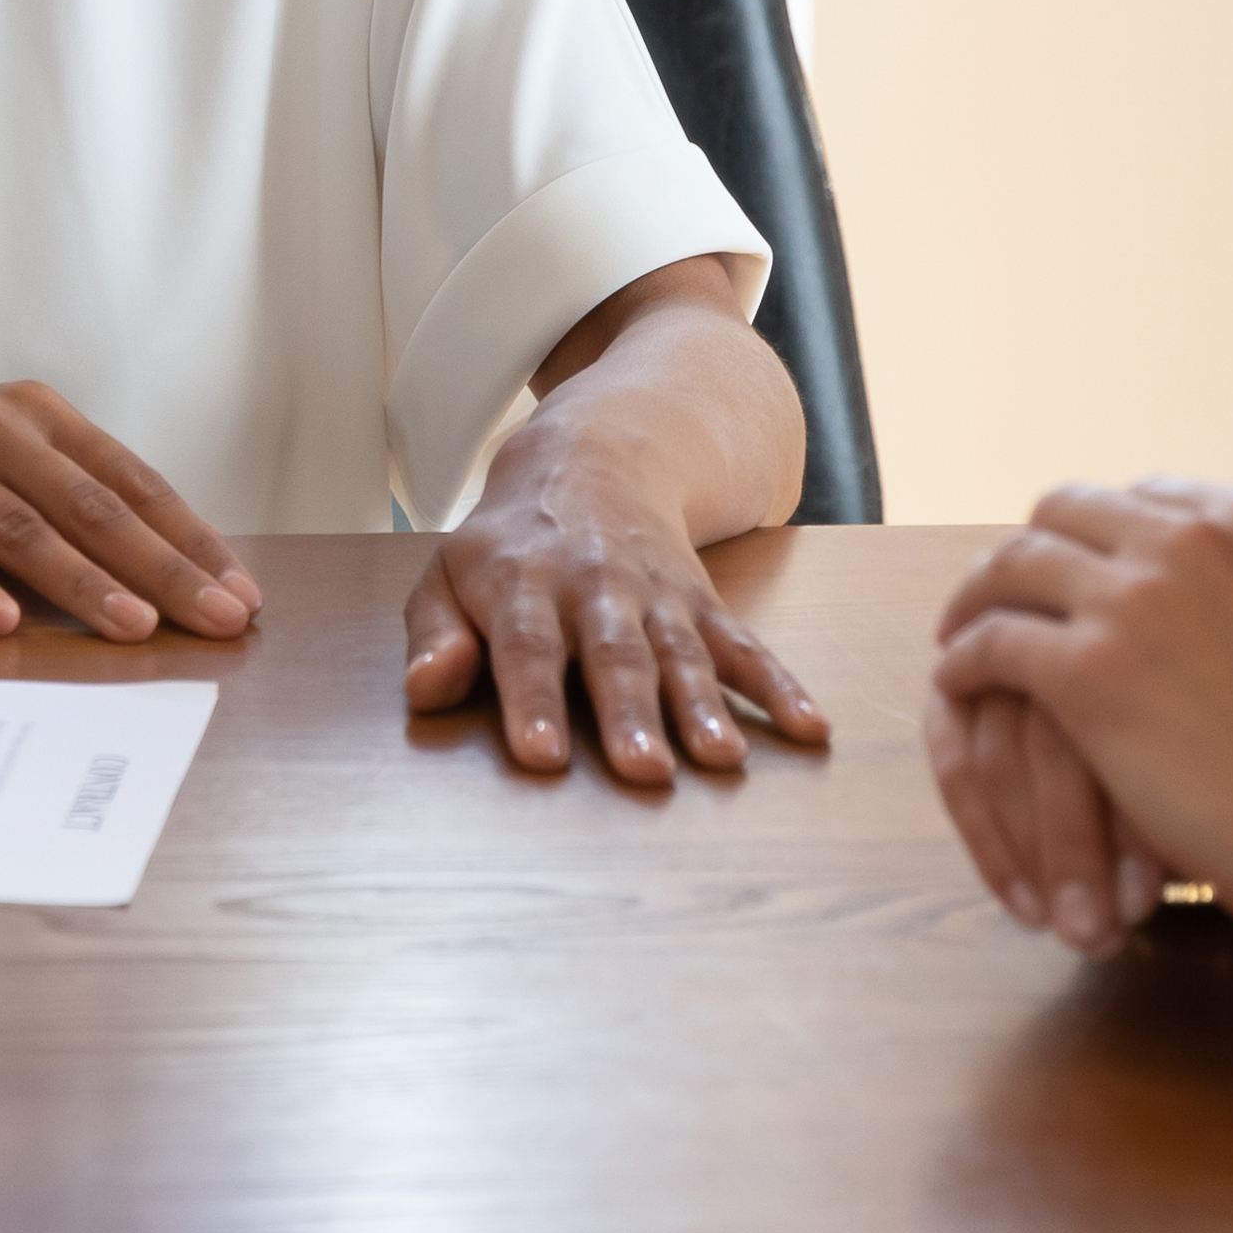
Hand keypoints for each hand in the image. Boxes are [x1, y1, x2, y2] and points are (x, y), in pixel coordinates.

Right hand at [0, 382, 260, 642]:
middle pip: (93, 508)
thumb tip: (165, 569)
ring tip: (135, 627)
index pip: (131, 481)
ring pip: (24, 532)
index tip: (242, 592)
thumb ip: (65, 493)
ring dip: (84, 584)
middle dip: (166, 568)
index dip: (191, 538)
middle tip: (221, 620)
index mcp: (34, 412)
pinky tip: (1, 625)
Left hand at [404, 513, 826, 788]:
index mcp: (523, 585)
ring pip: (682, 654)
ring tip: (722, 761)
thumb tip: (424, 689)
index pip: (527, 648)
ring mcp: (658, 596)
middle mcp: (596, 589)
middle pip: (614, 656)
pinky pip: (745, 646)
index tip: (541, 756)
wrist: (593, 461)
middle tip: (644, 771)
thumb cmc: (508, 548)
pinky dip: (780, 685)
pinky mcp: (704, 604)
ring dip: (703, 707)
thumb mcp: (449, 575)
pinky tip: (809, 727)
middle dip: (630, 712)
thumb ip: (435, 635)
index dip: (533, 701)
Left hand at [930, 477, 1232, 944]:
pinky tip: (958, 684)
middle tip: (1000, 597)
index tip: (1070, 576)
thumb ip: (1231, 582)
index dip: (1093, 539)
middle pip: (1064, 514)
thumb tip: (1147, 579)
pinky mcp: (1087, 668)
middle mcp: (1191, 533)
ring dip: (977, 599)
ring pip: (1012, 567)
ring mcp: (1135, 596)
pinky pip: (990, 643)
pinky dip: (964, 660)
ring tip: (963, 633)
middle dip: (1030, 555)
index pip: (1136, 497)